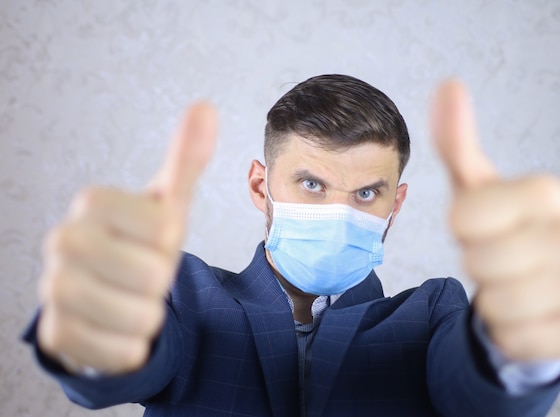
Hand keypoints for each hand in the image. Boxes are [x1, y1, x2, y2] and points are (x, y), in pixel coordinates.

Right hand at [37, 103, 217, 373]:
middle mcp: (62, 242)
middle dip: (160, 281)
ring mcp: (54, 290)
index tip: (151, 239)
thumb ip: (186, 159)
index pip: (166, 228)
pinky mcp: (58, 336)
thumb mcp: (166, 203)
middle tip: (141, 273)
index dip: (170, 241)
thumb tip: (206, 107)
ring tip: (130, 299)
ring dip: (149, 314)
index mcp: (92, 203)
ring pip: (141, 316)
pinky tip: (117, 327)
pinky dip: (135, 345)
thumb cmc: (140, 244)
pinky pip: (125, 351)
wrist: (106, 294)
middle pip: (154, 274)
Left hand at [430, 80, 559, 364]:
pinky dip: (507, 331)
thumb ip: (457, 142)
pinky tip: (523, 314)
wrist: (535, 288)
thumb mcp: (474, 188)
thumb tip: (449, 85)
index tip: (474, 227)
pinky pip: (520, 337)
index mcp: (546, 192)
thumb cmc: (498, 233)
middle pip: (483, 260)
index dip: (461, 227)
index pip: (467, 214)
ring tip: (507, 285)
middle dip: (475, 265)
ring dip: (491, 299)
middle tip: (491, 259)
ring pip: (501, 302)